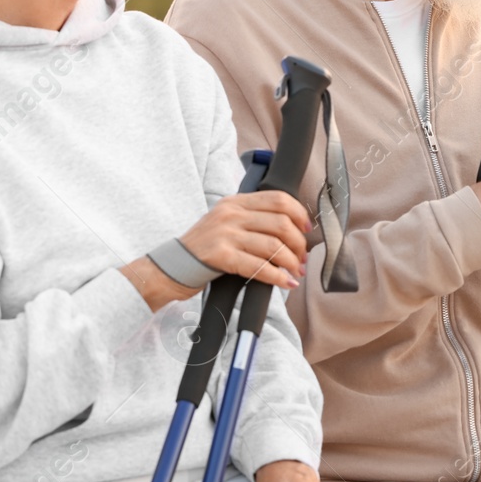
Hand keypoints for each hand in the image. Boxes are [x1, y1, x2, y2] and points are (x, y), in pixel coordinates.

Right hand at [180, 191, 311, 287]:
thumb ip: (253, 219)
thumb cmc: (205, 247)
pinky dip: (278, 277)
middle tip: (301, 258)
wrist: (173, 266)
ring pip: (273, 246)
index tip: (307, 230)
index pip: (278, 198)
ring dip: (291, 262)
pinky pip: (259, 266)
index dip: (299, 214)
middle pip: (281, 223)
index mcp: (235, 202)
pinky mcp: (221, 256)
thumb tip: (292, 229)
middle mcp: (231, 214)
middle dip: (298, 243)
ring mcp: (225, 234)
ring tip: (295, 272)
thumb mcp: (226, 221)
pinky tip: (286, 283)